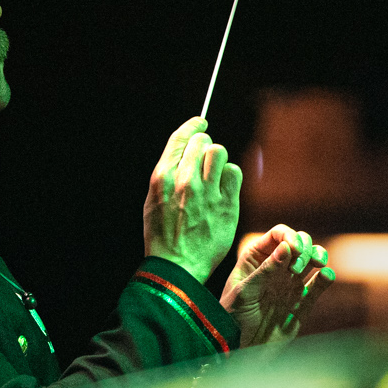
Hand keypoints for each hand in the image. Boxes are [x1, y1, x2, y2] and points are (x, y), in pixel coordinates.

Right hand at [143, 117, 241, 283]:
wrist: (177, 265)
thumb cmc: (163, 234)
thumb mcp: (153, 200)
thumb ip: (168, 174)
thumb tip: (184, 151)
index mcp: (163, 177)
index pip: (181, 138)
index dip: (193, 126)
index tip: (201, 121)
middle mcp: (185, 180)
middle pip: (203, 142)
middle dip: (204, 146)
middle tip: (204, 161)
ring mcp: (207, 192)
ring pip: (219, 152)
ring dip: (217, 160)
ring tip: (213, 176)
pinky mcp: (227, 204)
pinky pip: (234, 172)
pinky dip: (230, 177)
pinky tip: (223, 189)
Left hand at [220, 224, 336, 344]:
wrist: (240, 350)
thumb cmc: (233, 319)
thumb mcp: (244, 293)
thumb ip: (265, 270)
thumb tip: (286, 247)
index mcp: (256, 259)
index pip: (277, 235)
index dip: (289, 236)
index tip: (294, 248)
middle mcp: (275, 268)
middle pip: (299, 243)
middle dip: (304, 247)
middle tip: (296, 268)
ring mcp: (289, 285)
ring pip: (311, 260)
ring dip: (318, 255)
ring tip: (318, 264)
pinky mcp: (301, 303)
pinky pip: (317, 286)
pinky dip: (325, 278)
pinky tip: (325, 276)